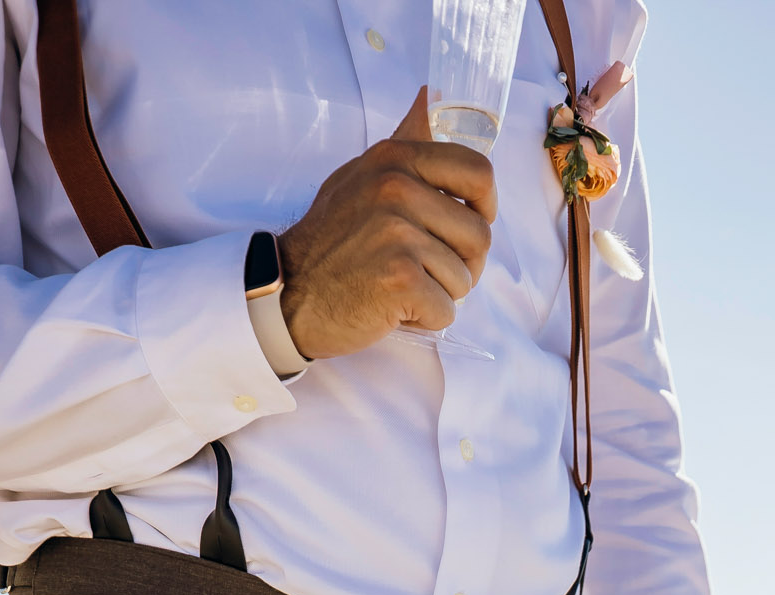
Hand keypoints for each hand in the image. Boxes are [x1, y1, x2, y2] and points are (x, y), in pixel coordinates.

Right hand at [278, 87, 497, 358]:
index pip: (479, 173)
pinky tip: (393, 307)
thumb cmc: (331, 238)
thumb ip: (404, 143)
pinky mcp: (400, 279)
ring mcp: (398, 234)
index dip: (485, 207)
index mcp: (395, 159)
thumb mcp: (362, 174)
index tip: (470, 224)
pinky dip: (425, 319)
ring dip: (441, 294)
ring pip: (464, 277)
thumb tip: (430, 94)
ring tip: (401, 286)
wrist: (288, 292)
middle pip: (479, 235)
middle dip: (464, 263)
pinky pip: (445, 310)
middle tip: (428, 270)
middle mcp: (397, 190)